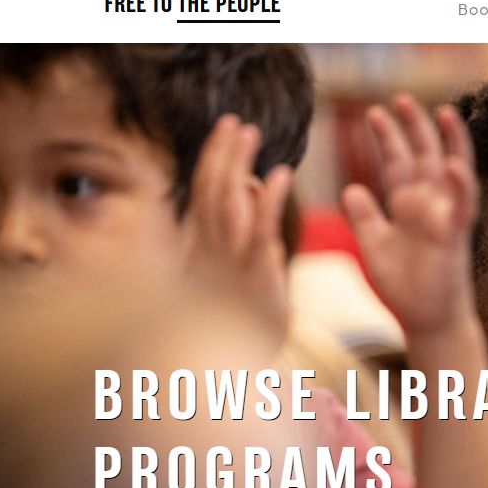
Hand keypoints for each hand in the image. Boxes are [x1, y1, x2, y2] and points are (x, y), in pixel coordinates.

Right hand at [184, 114, 292, 341]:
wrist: (232, 368)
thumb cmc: (243, 314)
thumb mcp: (247, 262)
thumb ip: (252, 221)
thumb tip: (258, 184)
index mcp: (206, 245)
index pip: (207, 190)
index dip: (217, 156)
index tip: (229, 126)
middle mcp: (210, 249)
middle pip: (211, 189)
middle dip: (221, 153)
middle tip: (236, 120)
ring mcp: (229, 262)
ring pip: (226, 203)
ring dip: (237, 165)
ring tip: (249, 132)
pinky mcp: (253, 276)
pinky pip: (258, 232)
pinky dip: (269, 201)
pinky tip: (281, 175)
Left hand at [341, 96, 479, 336]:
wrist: (427, 318)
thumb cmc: (406, 286)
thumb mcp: (374, 246)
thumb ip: (364, 217)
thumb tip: (351, 189)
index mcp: (408, 204)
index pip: (398, 162)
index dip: (387, 138)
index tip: (372, 113)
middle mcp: (429, 204)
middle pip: (424, 156)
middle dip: (414, 127)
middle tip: (401, 98)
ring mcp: (444, 216)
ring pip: (452, 170)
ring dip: (450, 143)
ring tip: (443, 112)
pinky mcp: (455, 235)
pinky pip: (462, 206)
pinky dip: (460, 185)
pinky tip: (454, 164)